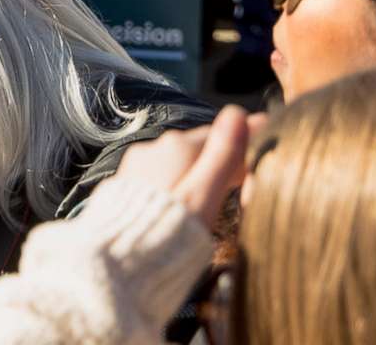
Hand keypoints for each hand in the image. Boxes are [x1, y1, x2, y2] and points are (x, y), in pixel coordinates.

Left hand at [112, 106, 253, 226]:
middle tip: (240, 194)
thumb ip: (223, 155)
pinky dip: (176, 190)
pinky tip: (181, 210)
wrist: (118, 263)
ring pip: (179, 165)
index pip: (221, 137)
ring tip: (210, 207)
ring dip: (197, 179)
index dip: (243, 153)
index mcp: (178, 146)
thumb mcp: (203, 196)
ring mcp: (137, 165)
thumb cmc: (166, 235)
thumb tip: (237, 112)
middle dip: (220, 167)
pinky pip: (160, 179)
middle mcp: (154, 147)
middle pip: (199, 151)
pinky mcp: (125, 185)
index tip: (257, 169)